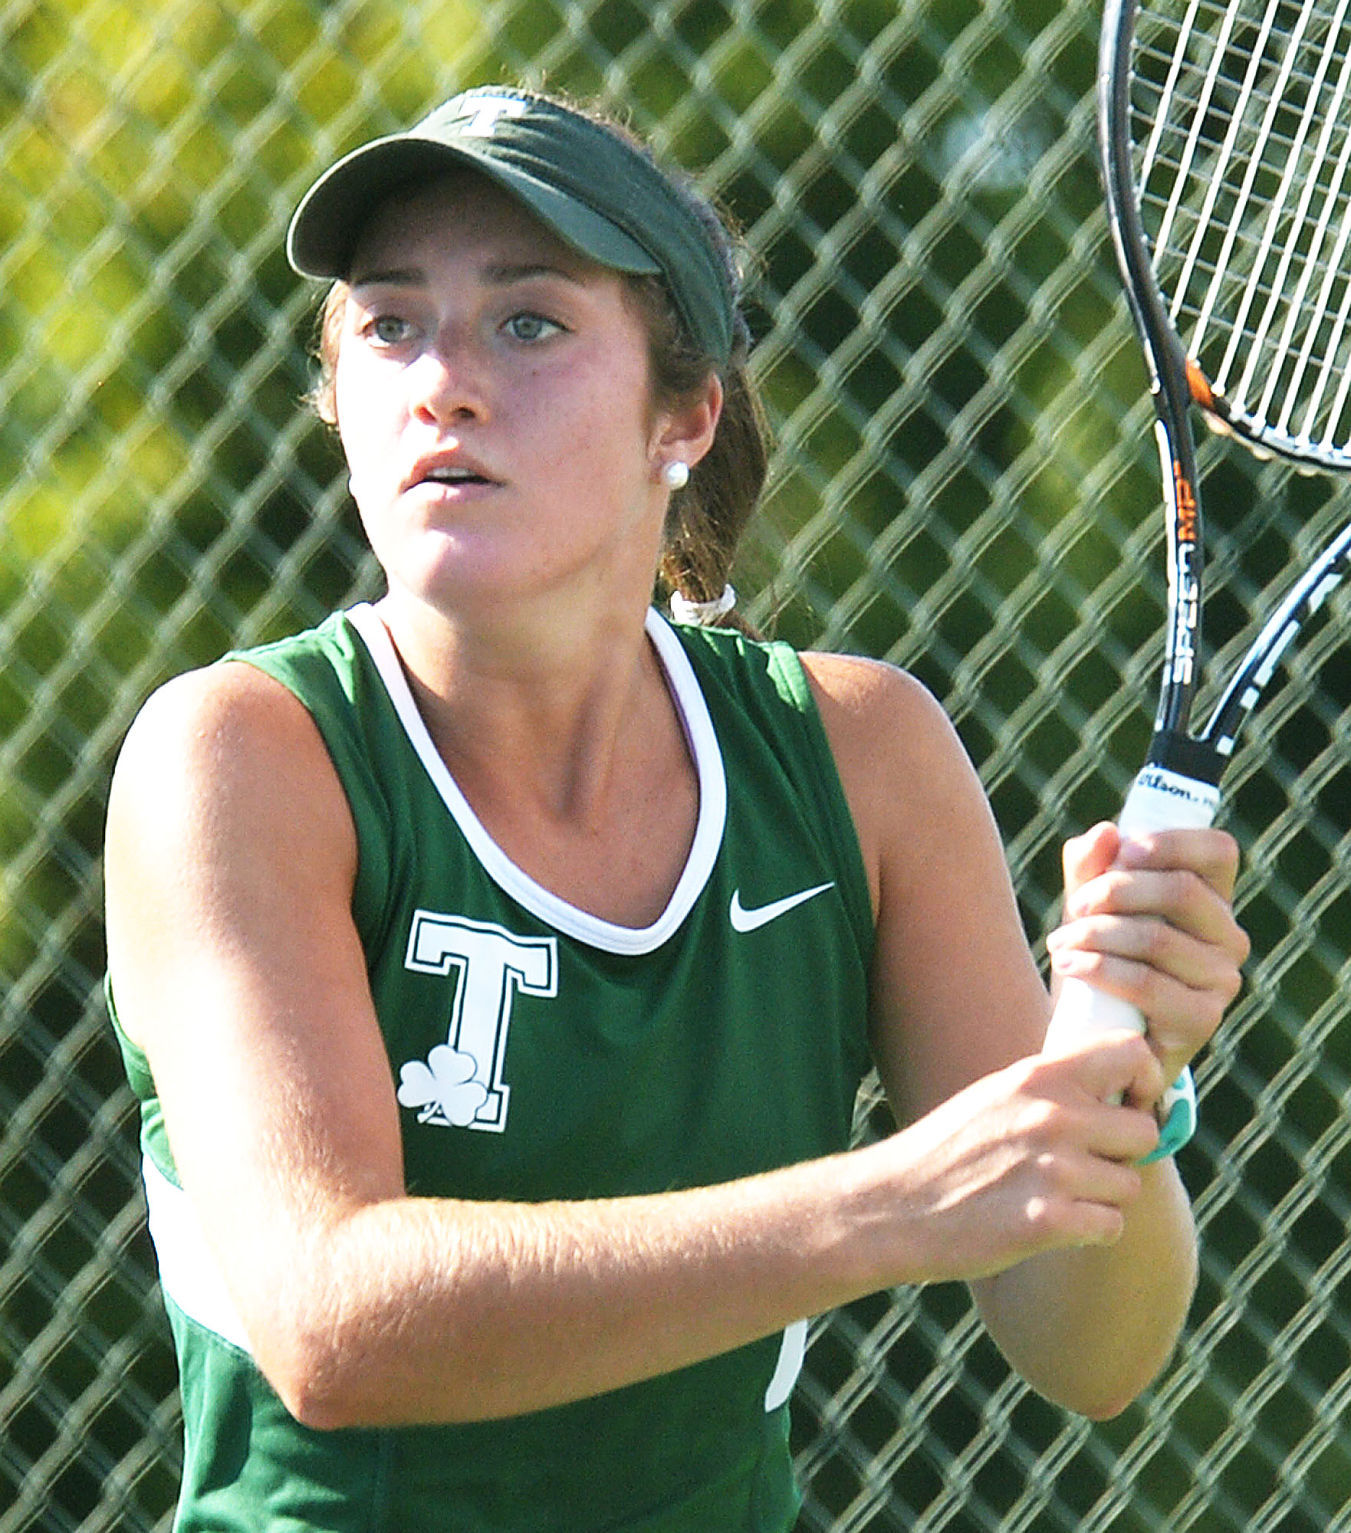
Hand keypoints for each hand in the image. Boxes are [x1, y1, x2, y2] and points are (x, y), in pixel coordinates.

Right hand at [859, 1034, 1165, 1284]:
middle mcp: (1051, 1115)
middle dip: (1124, 1153)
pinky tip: (1052, 1224)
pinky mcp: (1047, 1221)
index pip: (1131, 1052)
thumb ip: (1053, 1088)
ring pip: (1130, 1184)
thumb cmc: (946, 1152)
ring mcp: (1051, 1169)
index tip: (1129, 1104)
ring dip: (1104, 1196)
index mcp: (1038, 1076)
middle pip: (1145, 1130)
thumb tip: (1118, 1086)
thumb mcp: (996, 1096)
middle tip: (1089, 1164)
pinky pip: (1112, 1226)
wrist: (893, 1205)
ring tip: (1057, 1195)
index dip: (1145, 1081)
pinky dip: (1090, 1231)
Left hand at [1045, 822, 1249, 1085]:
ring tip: (1060, 943)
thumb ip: (1091, 866)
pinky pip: (1146, 984)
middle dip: (1116, 890)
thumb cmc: (1100, 954)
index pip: (1217, 851)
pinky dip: (1099, 969)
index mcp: (1212, 897)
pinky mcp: (1200, 1020)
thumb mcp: (1089, 905)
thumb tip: (1105, 833)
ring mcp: (1220, 981)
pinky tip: (1068, 965)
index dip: (1171, 842)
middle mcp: (1228, 937)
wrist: (1094, 1032)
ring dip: (1097, 934)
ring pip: (1157, 938)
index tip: (1122, 852)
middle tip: (1074, 906)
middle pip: (1181, 891)